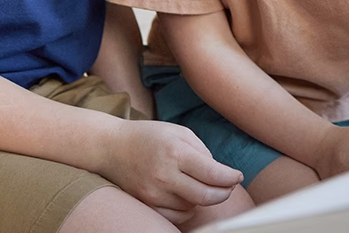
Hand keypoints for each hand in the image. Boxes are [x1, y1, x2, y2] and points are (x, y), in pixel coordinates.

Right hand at [99, 119, 242, 224]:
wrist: (111, 147)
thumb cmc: (149, 136)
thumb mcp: (179, 132)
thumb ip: (202, 151)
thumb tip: (220, 173)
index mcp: (175, 152)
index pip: (212, 173)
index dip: (230, 177)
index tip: (237, 176)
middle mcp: (163, 175)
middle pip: (205, 196)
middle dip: (224, 193)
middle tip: (228, 186)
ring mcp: (153, 193)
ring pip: (192, 207)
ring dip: (203, 198)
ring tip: (199, 183)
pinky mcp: (146, 204)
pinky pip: (176, 216)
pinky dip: (187, 208)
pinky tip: (186, 195)